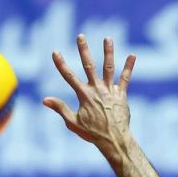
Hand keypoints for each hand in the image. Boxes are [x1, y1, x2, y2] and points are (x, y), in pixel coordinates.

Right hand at [43, 35, 135, 151]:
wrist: (113, 140)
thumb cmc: (92, 133)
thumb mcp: (73, 123)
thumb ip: (60, 108)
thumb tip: (45, 99)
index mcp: (83, 95)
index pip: (69, 77)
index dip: (61, 64)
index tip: (55, 52)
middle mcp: (96, 89)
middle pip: (89, 66)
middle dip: (84, 50)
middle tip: (80, 36)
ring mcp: (109, 91)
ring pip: (108, 67)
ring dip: (108, 52)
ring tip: (108, 38)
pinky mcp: (121, 94)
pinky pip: (125, 78)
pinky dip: (129, 67)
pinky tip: (132, 55)